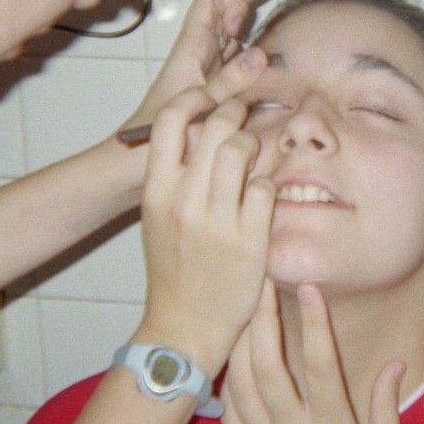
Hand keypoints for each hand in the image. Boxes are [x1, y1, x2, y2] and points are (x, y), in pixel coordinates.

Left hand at [121, 0, 299, 134]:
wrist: (135, 157)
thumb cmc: (160, 132)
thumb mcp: (200, 108)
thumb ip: (230, 81)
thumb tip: (260, 55)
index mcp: (192, 46)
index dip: (233, 1)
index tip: (243, 26)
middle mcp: (201, 48)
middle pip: (229, 2)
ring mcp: (210, 62)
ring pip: (236, 23)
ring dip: (259, 2)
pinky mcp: (217, 78)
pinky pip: (240, 49)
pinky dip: (257, 34)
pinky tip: (273, 31)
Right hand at [135, 90, 275, 365]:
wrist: (183, 326)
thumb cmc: (173, 268)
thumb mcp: (159, 217)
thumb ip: (175, 176)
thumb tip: (200, 129)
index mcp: (156, 191)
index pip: (169, 121)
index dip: (193, 98)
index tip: (209, 97)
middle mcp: (184, 201)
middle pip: (215, 128)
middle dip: (234, 114)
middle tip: (242, 119)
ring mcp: (217, 220)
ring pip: (242, 150)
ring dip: (253, 144)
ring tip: (253, 157)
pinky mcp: (248, 240)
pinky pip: (266, 188)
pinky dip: (267, 184)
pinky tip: (262, 194)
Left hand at [221, 281, 406, 423]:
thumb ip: (384, 407)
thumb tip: (393, 361)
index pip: (321, 364)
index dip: (314, 323)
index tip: (309, 287)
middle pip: (269, 366)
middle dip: (262, 319)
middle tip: (260, 283)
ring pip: (242, 385)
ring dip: (242, 344)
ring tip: (244, 310)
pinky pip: (230, 414)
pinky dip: (229, 381)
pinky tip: (234, 359)